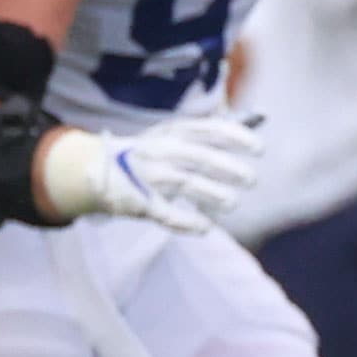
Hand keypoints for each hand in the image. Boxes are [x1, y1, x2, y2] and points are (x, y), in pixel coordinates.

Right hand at [38, 114, 264, 232]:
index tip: (260, 149)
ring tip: (233, 203)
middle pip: (198, 157)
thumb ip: (207, 135)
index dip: (237, 138)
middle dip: (229, 168)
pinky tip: (206, 227)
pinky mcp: (139, 203)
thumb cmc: (151, 153)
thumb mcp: (174, 136)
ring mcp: (148, 177)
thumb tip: (251, 132)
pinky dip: (186, 222)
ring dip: (213, 194)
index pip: (208, 129)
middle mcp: (160, 150)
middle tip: (251, 180)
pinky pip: (165, 214)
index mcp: (172, 131)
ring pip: (184, 183)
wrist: (96, 169)